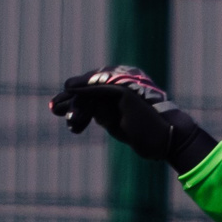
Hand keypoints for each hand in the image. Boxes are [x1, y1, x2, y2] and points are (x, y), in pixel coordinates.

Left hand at [50, 66, 216, 173]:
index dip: (76, 100)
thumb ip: (102, 114)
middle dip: (72, 99)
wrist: (166, 140)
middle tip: (54, 108)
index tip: (58, 109)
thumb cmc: (146, 136)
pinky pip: (99, 89)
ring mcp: (125, 83)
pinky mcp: (124, 89)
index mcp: (123, 89)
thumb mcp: (118, 124)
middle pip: (90, 88)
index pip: (94, 93)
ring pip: (92, 90)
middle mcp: (124, 81)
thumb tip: (84, 110)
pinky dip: (83, 89)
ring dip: (76, 101)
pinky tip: (70, 90)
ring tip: (64, 113)